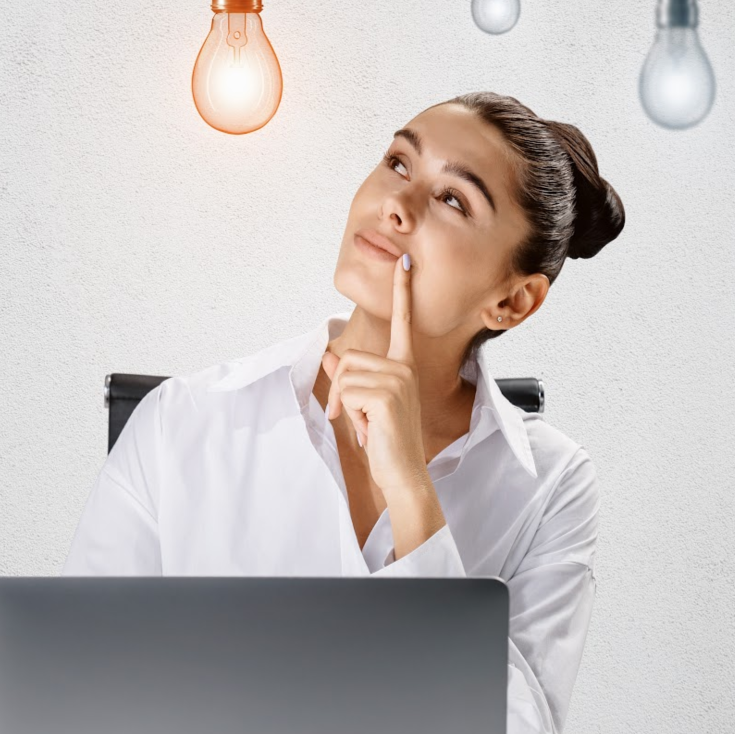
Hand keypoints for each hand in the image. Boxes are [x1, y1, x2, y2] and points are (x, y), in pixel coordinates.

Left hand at [321, 253, 431, 500]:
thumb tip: (329, 354)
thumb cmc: (387, 439)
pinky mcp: (387, 394)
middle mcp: (405, 367)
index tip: (404, 262)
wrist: (402, 472)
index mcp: (404, 364)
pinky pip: (347, 390)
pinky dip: (350, 411)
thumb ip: (349, 375)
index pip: (403, 321)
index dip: (402, 291)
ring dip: (346, 402)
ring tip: (366, 422)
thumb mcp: (365, 403)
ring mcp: (398, 379)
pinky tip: (369, 427)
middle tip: (356, 414)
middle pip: (349, 356)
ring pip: (344, 373)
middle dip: (342, 388)